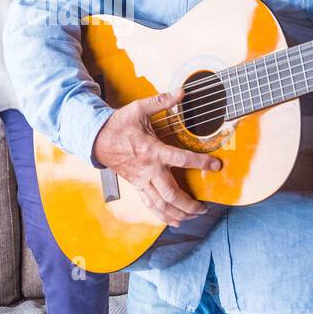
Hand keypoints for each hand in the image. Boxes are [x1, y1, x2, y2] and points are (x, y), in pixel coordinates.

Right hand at [91, 89, 221, 226]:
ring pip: (161, 204)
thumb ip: (162, 101)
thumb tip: (182, 92)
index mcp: (153, 150)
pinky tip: (174, 221)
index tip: (216, 166)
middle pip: (171, 194)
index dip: (201, 163)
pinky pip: (150, 204)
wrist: (96, 139)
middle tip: (204, 206)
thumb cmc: (118, 124)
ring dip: (178, 213)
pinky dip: (163, 215)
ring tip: (194, 216)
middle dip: (189, 204)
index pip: (181, 159)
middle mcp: (149, 170)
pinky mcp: (137, 185)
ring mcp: (142, 180)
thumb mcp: (138, 109)